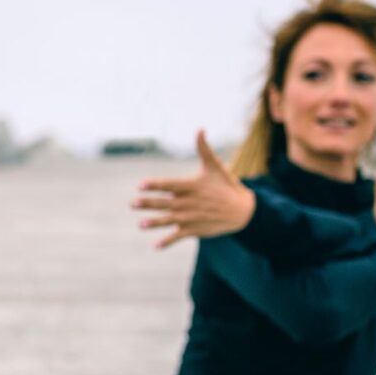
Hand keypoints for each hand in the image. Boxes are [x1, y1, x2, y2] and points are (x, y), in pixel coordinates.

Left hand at [131, 130, 256, 248]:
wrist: (243, 210)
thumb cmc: (225, 185)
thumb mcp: (214, 166)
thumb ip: (203, 148)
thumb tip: (200, 128)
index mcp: (192, 186)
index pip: (170, 185)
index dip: (155, 185)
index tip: (140, 185)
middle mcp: (189, 202)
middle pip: (165, 203)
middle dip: (148, 203)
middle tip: (132, 203)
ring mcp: (191, 217)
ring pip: (169, 220)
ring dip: (154, 223)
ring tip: (141, 224)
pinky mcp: (195, 229)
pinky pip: (178, 236)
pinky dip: (168, 241)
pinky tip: (156, 246)